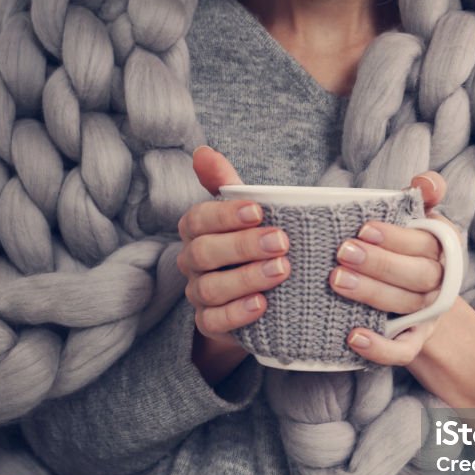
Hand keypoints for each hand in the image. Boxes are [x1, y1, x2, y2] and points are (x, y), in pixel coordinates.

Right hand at [177, 147, 290, 382]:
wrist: (259, 299)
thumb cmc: (252, 246)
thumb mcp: (245, 213)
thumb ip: (226, 183)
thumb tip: (202, 151)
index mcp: (197, 231)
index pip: (198, 218)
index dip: (226, 214)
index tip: (259, 210)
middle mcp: (192, 263)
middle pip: (203, 253)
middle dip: (243, 246)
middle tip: (282, 242)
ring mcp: (199, 295)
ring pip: (210, 288)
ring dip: (247, 278)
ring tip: (281, 270)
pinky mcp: (209, 324)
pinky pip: (214, 321)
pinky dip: (238, 313)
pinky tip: (263, 305)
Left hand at [331, 171, 458, 365]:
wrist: (417, 304)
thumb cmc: (406, 250)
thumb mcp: (416, 220)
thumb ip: (422, 197)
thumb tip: (425, 182)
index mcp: (444, 248)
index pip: (426, 243)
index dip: (396, 237)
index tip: (364, 228)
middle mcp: (441, 283)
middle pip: (419, 275)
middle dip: (380, 263)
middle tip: (342, 252)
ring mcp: (429, 315)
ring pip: (407, 306)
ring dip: (372, 293)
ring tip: (336, 280)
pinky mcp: (414, 342)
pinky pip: (403, 350)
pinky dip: (380, 348)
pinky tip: (353, 337)